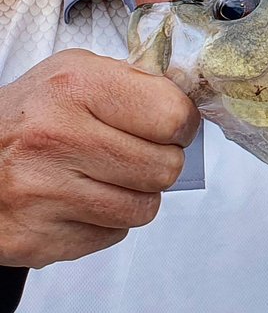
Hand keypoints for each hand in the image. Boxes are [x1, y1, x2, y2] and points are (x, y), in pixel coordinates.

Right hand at [0, 49, 200, 267]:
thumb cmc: (32, 114)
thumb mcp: (76, 74)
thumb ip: (136, 82)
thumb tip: (192, 105)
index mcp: (75, 86)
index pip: (173, 116)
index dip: (182, 124)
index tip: (172, 126)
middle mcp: (56, 137)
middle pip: (165, 168)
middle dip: (160, 162)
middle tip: (135, 154)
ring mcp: (42, 192)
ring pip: (143, 209)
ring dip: (135, 195)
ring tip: (105, 176)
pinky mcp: (35, 238)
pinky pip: (111, 235)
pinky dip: (105, 221)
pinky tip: (78, 199)